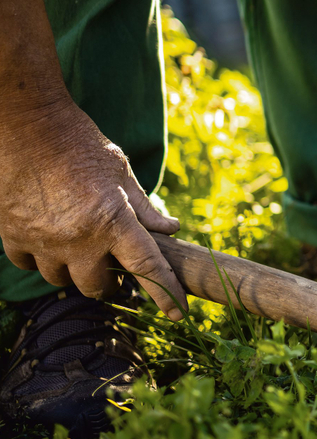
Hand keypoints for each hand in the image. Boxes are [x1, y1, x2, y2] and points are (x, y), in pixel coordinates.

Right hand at [0, 98, 187, 319]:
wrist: (28, 125)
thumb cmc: (81, 144)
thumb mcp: (122, 173)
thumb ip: (146, 207)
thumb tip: (171, 230)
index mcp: (114, 220)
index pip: (148, 268)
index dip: (166, 293)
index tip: (178, 313)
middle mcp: (79, 238)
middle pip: (99, 287)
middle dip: (112, 284)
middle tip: (117, 272)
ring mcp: (43, 240)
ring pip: (63, 280)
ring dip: (76, 272)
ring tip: (82, 250)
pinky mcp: (13, 235)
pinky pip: (30, 265)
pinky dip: (42, 259)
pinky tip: (50, 241)